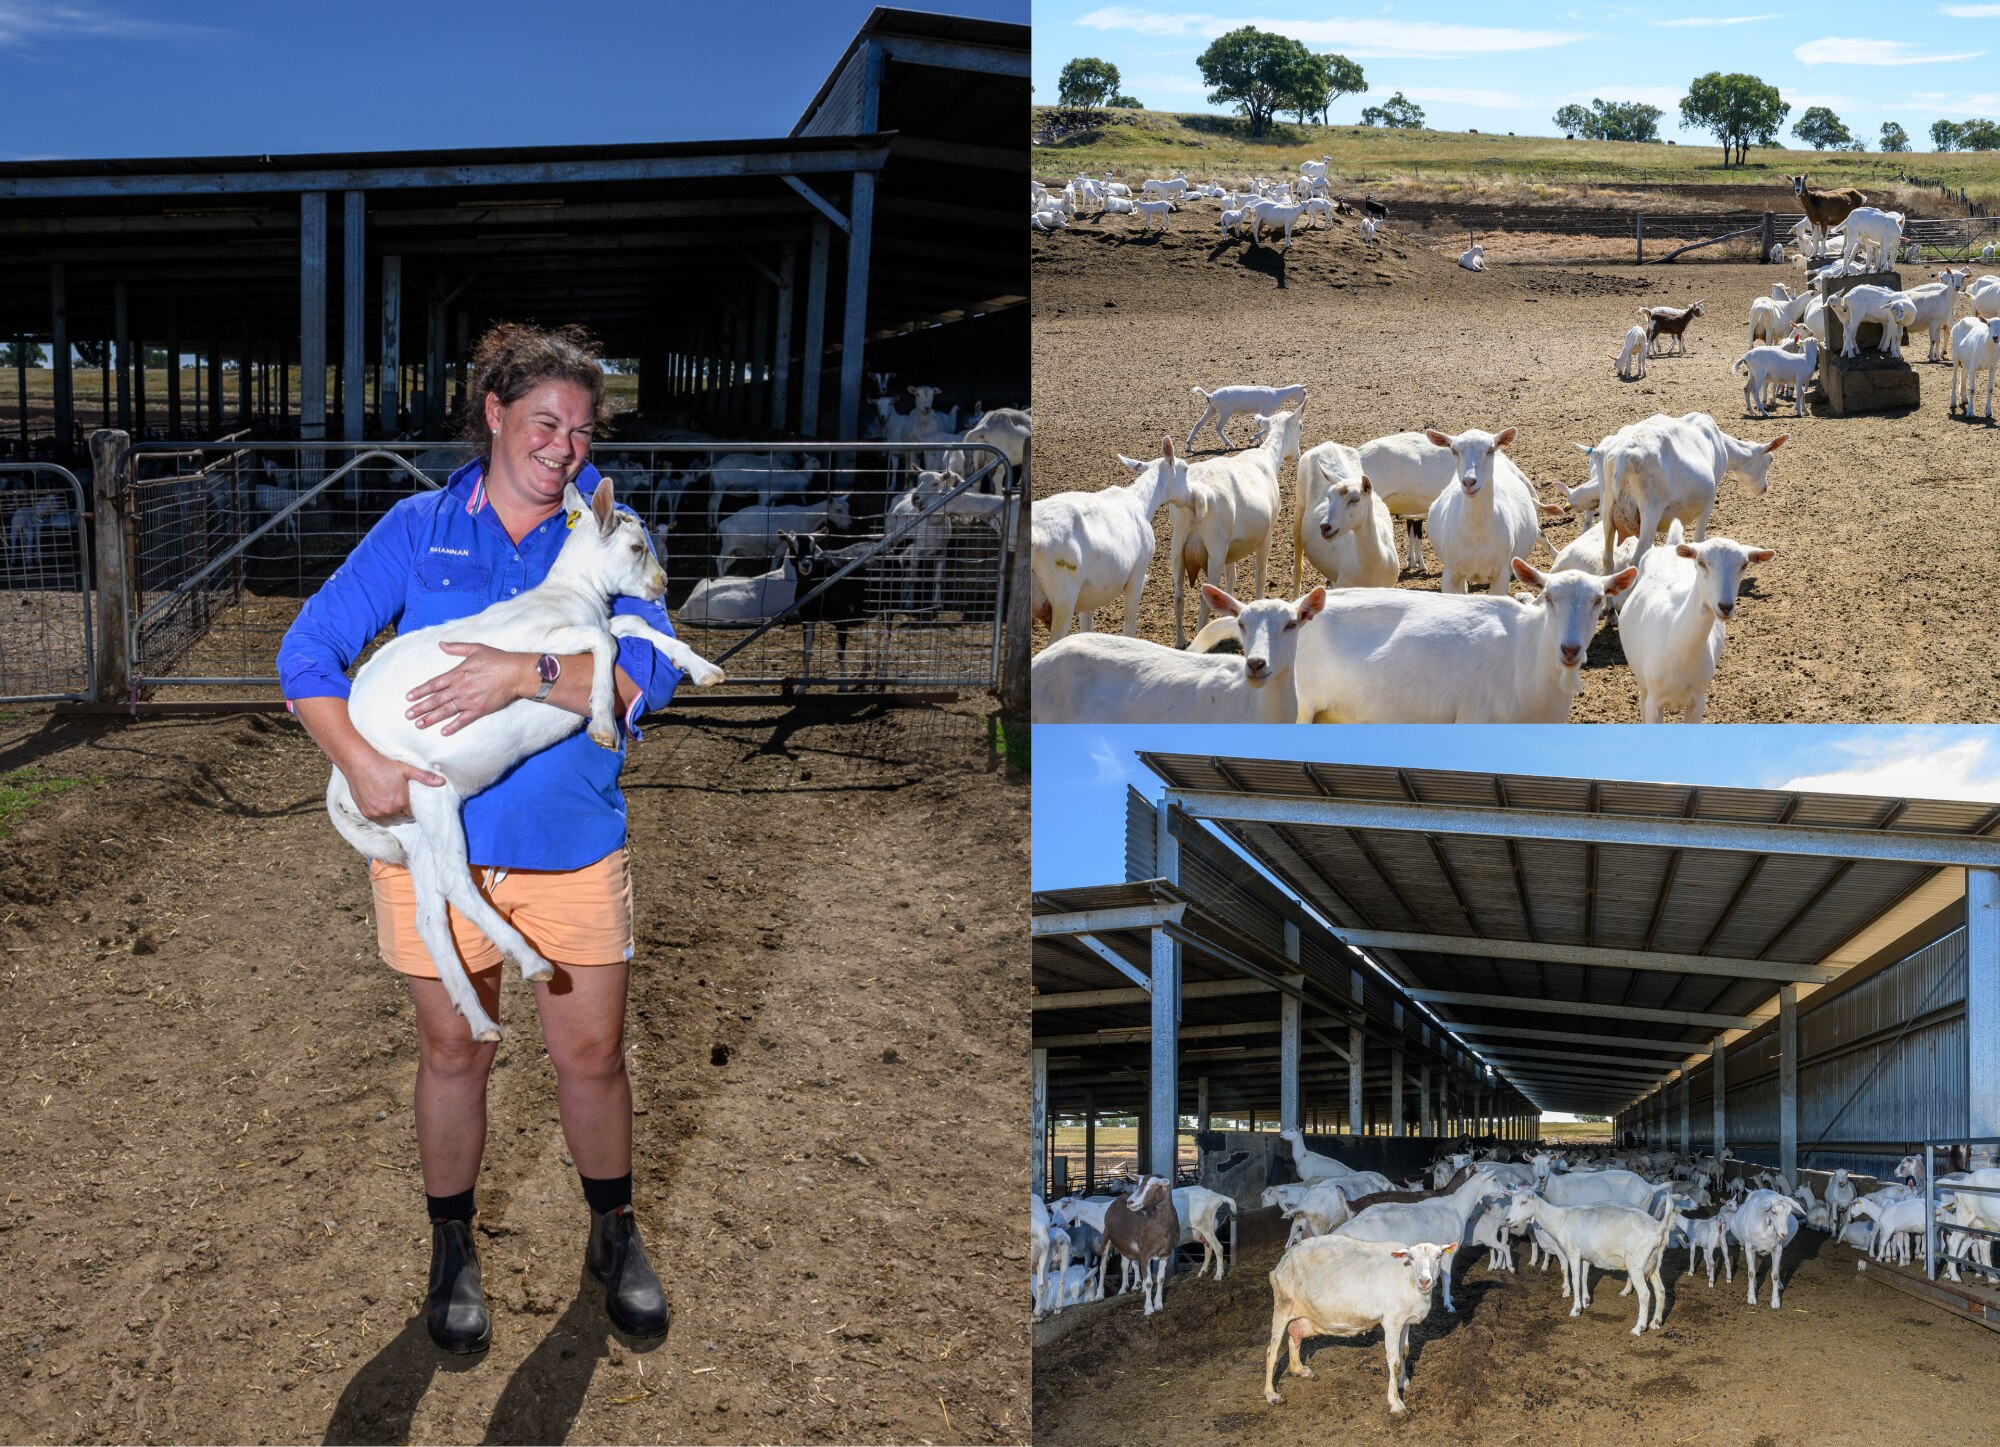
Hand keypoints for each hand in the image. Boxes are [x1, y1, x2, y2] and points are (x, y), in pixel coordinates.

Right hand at [347, 749, 445, 823]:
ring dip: (392, 815)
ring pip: (389, 820)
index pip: (412, 814)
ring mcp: (375, 813)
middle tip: (400, 801)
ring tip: (391, 803)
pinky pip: (377, 819)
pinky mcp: (366, 813)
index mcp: (400, 803)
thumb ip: (425, 777)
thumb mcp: (407, 770)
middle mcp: (388, 811)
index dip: (412, 808)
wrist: (360, 763)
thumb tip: (442, 782)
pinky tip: (381, 804)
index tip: (409, 801)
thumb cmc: (383, 765)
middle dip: (402, 812)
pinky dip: (380, 815)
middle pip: (401, 818)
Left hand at [406, 642, 535, 733]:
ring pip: (446, 711)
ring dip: (431, 718)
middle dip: (420, 708)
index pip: (433, 684)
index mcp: (458, 673)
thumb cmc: (497, 659)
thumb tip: (441, 644)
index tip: (409, 697)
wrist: (516, 673)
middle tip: (408, 715)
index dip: (420, 691)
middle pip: (436, 699)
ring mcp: (469, 700)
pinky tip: (443, 732)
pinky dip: (453, 726)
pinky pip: (463, 720)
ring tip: (419, 724)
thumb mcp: (475, 648)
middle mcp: (460, 688)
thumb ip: (456, 648)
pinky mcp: (480, 709)